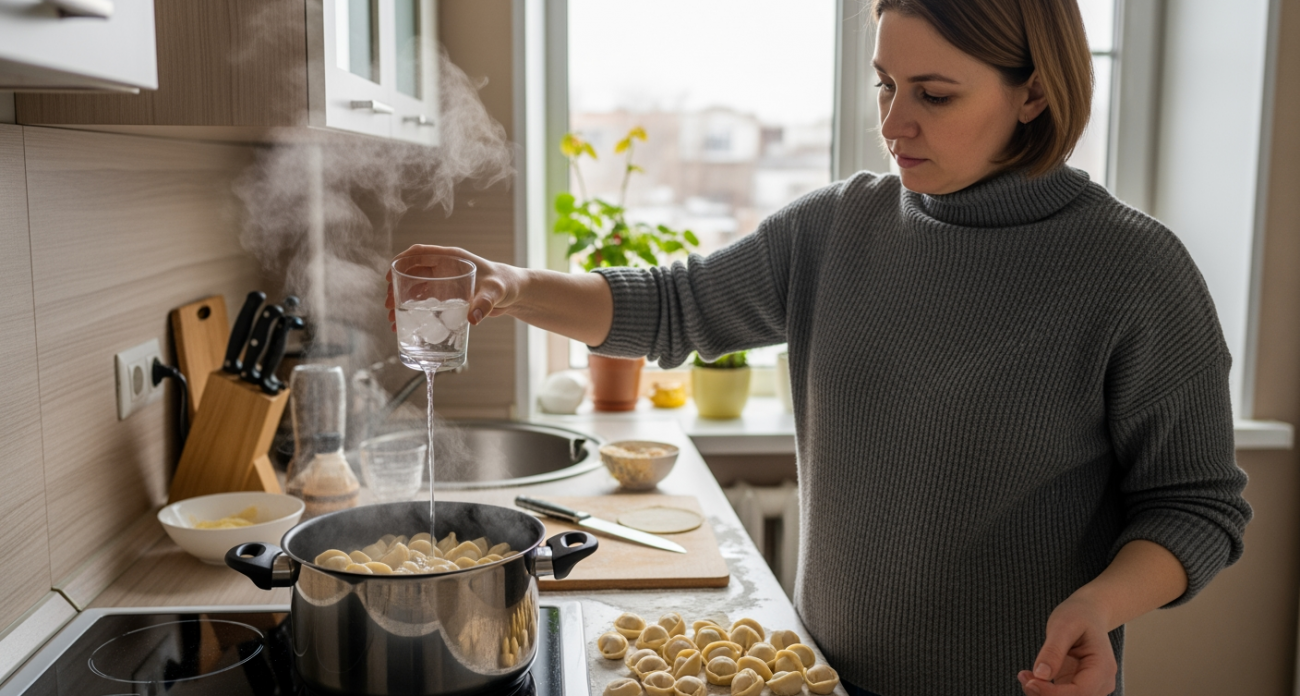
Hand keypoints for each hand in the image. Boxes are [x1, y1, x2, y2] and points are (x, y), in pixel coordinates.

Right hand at [385, 245, 525, 330]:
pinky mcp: (447, 294)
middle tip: (389, 305)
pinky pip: (425, 298)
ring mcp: (445, 280)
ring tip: (393, 318)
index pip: (421, 252)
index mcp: (452, 258)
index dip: (403, 261)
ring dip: (403, 300)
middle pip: (413, 272)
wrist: (515, 293)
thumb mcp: (495, 292)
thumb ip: (485, 303)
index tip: (390, 275)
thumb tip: (474, 318)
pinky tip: (407, 322)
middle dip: (398, 286)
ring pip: (416, 287)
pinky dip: (414, 308)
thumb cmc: (506, 284)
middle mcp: (445, 267)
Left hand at [1018, 594, 1116, 695]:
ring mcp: (1092, 687)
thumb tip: (1040, 675)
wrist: (1088, 614)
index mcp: (1103, 667)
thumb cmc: (1078, 615)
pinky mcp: (1079, 688)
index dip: (1053, 693)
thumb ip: (1052, 651)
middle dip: (1045, 694)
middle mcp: (1102, 682)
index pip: (1080, 692)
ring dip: (1042, 694)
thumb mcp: (1063, 625)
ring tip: (1025, 675)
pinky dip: (1044, 691)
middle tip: (1023, 676)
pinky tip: (1031, 677)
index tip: (1029, 682)